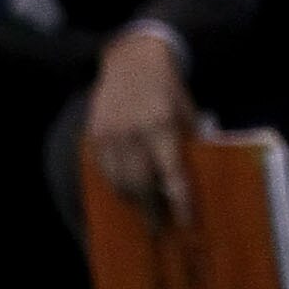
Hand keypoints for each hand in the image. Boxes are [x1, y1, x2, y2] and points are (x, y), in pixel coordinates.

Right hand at [87, 29, 196, 224]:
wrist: (133, 59)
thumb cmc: (167, 89)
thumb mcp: (186, 112)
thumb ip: (190, 144)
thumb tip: (194, 180)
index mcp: (161, 125)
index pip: (171, 173)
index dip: (179, 201)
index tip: (186, 223)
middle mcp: (133, 132)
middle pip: (140, 185)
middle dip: (151, 211)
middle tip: (161, 228)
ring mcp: (109, 135)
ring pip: (118, 183)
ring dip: (133, 201)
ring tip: (145, 211)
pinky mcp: (94, 136)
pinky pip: (103, 172)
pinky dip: (116, 185)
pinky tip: (127, 191)